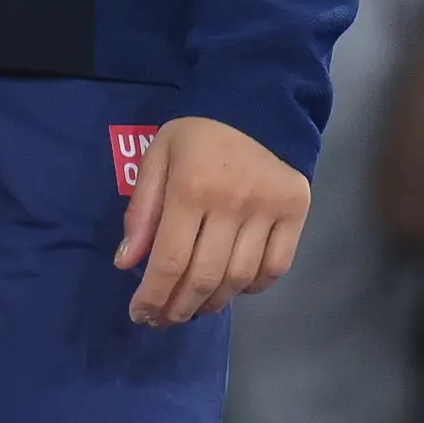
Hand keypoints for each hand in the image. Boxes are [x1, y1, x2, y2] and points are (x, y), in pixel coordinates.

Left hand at [115, 115, 308, 326]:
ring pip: (239, 278)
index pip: (170, 259)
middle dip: (179, 308)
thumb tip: (127, 263)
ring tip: (192, 309)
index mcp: (191, 189)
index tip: (140, 313)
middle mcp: (232, 205)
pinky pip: (276, 267)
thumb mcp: (157, 157)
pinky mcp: (296, 214)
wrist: (256, 104)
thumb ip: (142, 210)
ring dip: (213, 303)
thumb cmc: (197, 132)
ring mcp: (269, 211)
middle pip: (204, 276)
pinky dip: (252, 287)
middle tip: (163, 320)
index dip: (154, 294)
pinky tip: (231, 288)